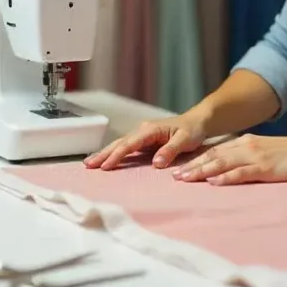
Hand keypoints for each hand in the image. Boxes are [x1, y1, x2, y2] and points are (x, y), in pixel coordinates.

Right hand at [83, 114, 207, 169]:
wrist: (198, 121)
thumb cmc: (192, 130)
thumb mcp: (185, 140)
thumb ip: (170, 150)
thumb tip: (156, 163)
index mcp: (150, 129)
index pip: (130, 144)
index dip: (117, 155)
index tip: (105, 165)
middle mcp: (143, 131)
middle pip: (119, 143)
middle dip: (103, 153)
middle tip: (88, 165)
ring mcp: (142, 136)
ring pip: (120, 144)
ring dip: (105, 153)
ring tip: (89, 163)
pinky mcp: (144, 142)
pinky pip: (126, 148)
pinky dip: (114, 154)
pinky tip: (105, 160)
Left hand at [172, 134, 286, 185]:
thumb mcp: (266, 152)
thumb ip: (247, 158)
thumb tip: (228, 170)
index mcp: (246, 142)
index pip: (216, 150)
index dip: (196, 159)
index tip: (180, 167)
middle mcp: (246, 146)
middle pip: (213, 156)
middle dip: (192, 166)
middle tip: (174, 176)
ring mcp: (255, 156)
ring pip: (222, 163)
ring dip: (202, 172)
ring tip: (185, 179)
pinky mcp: (265, 168)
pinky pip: (241, 173)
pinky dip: (226, 178)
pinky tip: (213, 183)